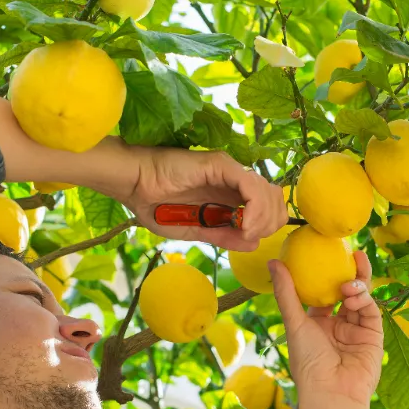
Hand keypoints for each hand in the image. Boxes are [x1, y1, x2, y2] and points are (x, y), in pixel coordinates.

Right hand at [118, 145, 287, 250]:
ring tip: (245, 232)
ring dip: (262, 217)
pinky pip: (251, 185)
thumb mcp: (195, 230)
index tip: (249, 239)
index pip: (267, 206)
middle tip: (249, 236)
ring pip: (267, 191)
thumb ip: (223, 236)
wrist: (134, 185)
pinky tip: (244, 223)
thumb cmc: (156, 205)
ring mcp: (229, 170)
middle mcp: (234, 179)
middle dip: (270, 222)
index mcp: (229, 194)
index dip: (267, 225)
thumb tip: (253, 243)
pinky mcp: (221, 164)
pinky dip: (254, 207)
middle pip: (274, 198)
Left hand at [268, 250, 382, 408]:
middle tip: (353, 253)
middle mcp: (339, 325)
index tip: (328, 254)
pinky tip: (355, 296)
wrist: (331, 393)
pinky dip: (364, 300)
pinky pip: (371, 311)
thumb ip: (287, 292)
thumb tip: (274, 262)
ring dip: (357, 286)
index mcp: (317, 323)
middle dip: (351, 272)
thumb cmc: (308, 362)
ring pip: (361, 299)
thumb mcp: (294, 323)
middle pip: (347, 291)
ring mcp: (357, 329)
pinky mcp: (374, 336)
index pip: (324, 293)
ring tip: (349, 284)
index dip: (326, 274)